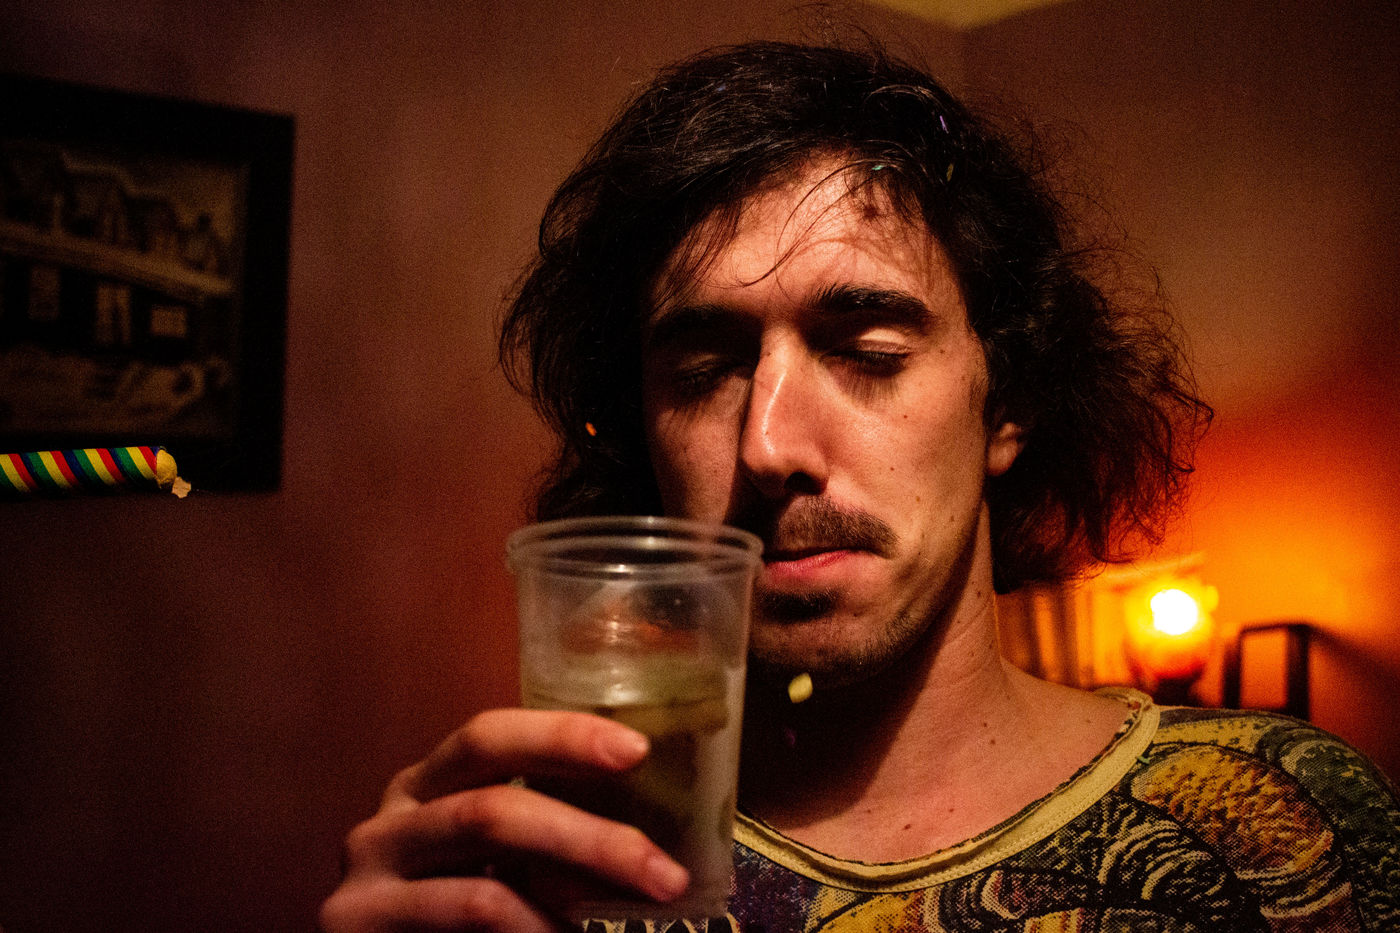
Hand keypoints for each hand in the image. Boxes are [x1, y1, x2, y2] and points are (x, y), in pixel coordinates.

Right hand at [319, 708, 690, 931]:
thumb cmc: (455, 914)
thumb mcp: (501, 863)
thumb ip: (548, 836)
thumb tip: (656, 833)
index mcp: (427, 786)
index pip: (489, 737)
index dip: (561, 736)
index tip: (637, 748)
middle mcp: (388, 825)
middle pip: (491, 813)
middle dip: (593, 843)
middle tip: (667, 875)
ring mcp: (364, 889)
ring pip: (486, 896)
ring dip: (572, 915)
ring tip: (639, 919)